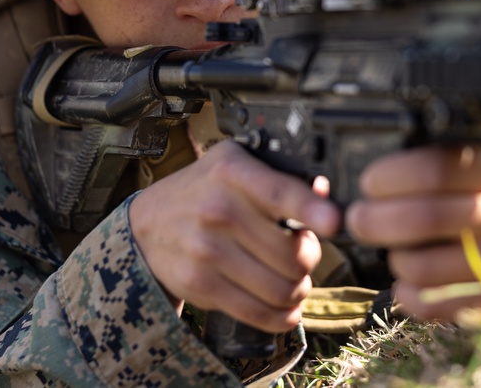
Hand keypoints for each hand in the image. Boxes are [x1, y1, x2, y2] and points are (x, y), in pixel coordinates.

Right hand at [128, 140, 340, 331]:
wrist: (146, 226)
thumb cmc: (204, 191)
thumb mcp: (235, 165)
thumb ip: (279, 176)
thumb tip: (325, 193)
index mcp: (232, 172)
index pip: (280, 193)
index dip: (311, 209)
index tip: (334, 222)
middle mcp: (219, 210)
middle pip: (292, 253)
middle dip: (310, 259)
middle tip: (303, 253)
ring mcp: (207, 250)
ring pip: (282, 288)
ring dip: (299, 290)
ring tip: (294, 280)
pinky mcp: (201, 284)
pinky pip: (258, 312)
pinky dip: (282, 316)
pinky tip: (285, 307)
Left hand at [345, 141, 480, 319]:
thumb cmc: (466, 189)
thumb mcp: (454, 160)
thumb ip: (414, 162)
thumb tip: (346, 182)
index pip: (436, 169)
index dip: (390, 178)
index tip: (368, 184)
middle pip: (426, 219)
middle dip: (375, 220)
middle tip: (357, 218)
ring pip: (423, 266)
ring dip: (392, 257)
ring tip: (392, 247)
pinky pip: (430, 304)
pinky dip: (404, 292)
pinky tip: (406, 276)